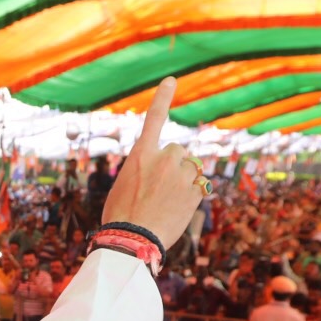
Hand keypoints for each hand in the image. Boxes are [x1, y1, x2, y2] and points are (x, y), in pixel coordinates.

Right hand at [100, 77, 200, 248]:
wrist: (132, 241)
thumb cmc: (121, 217)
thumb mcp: (125, 184)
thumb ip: (143, 170)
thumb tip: (160, 175)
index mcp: (140, 155)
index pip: (153, 119)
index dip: (163, 98)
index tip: (171, 80)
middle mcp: (163, 159)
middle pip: (177, 152)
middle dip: (173, 165)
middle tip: (159, 189)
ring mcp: (180, 174)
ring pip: (190, 168)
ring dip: (184, 179)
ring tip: (168, 202)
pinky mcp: (195, 191)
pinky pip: (200, 185)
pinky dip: (192, 194)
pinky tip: (178, 209)